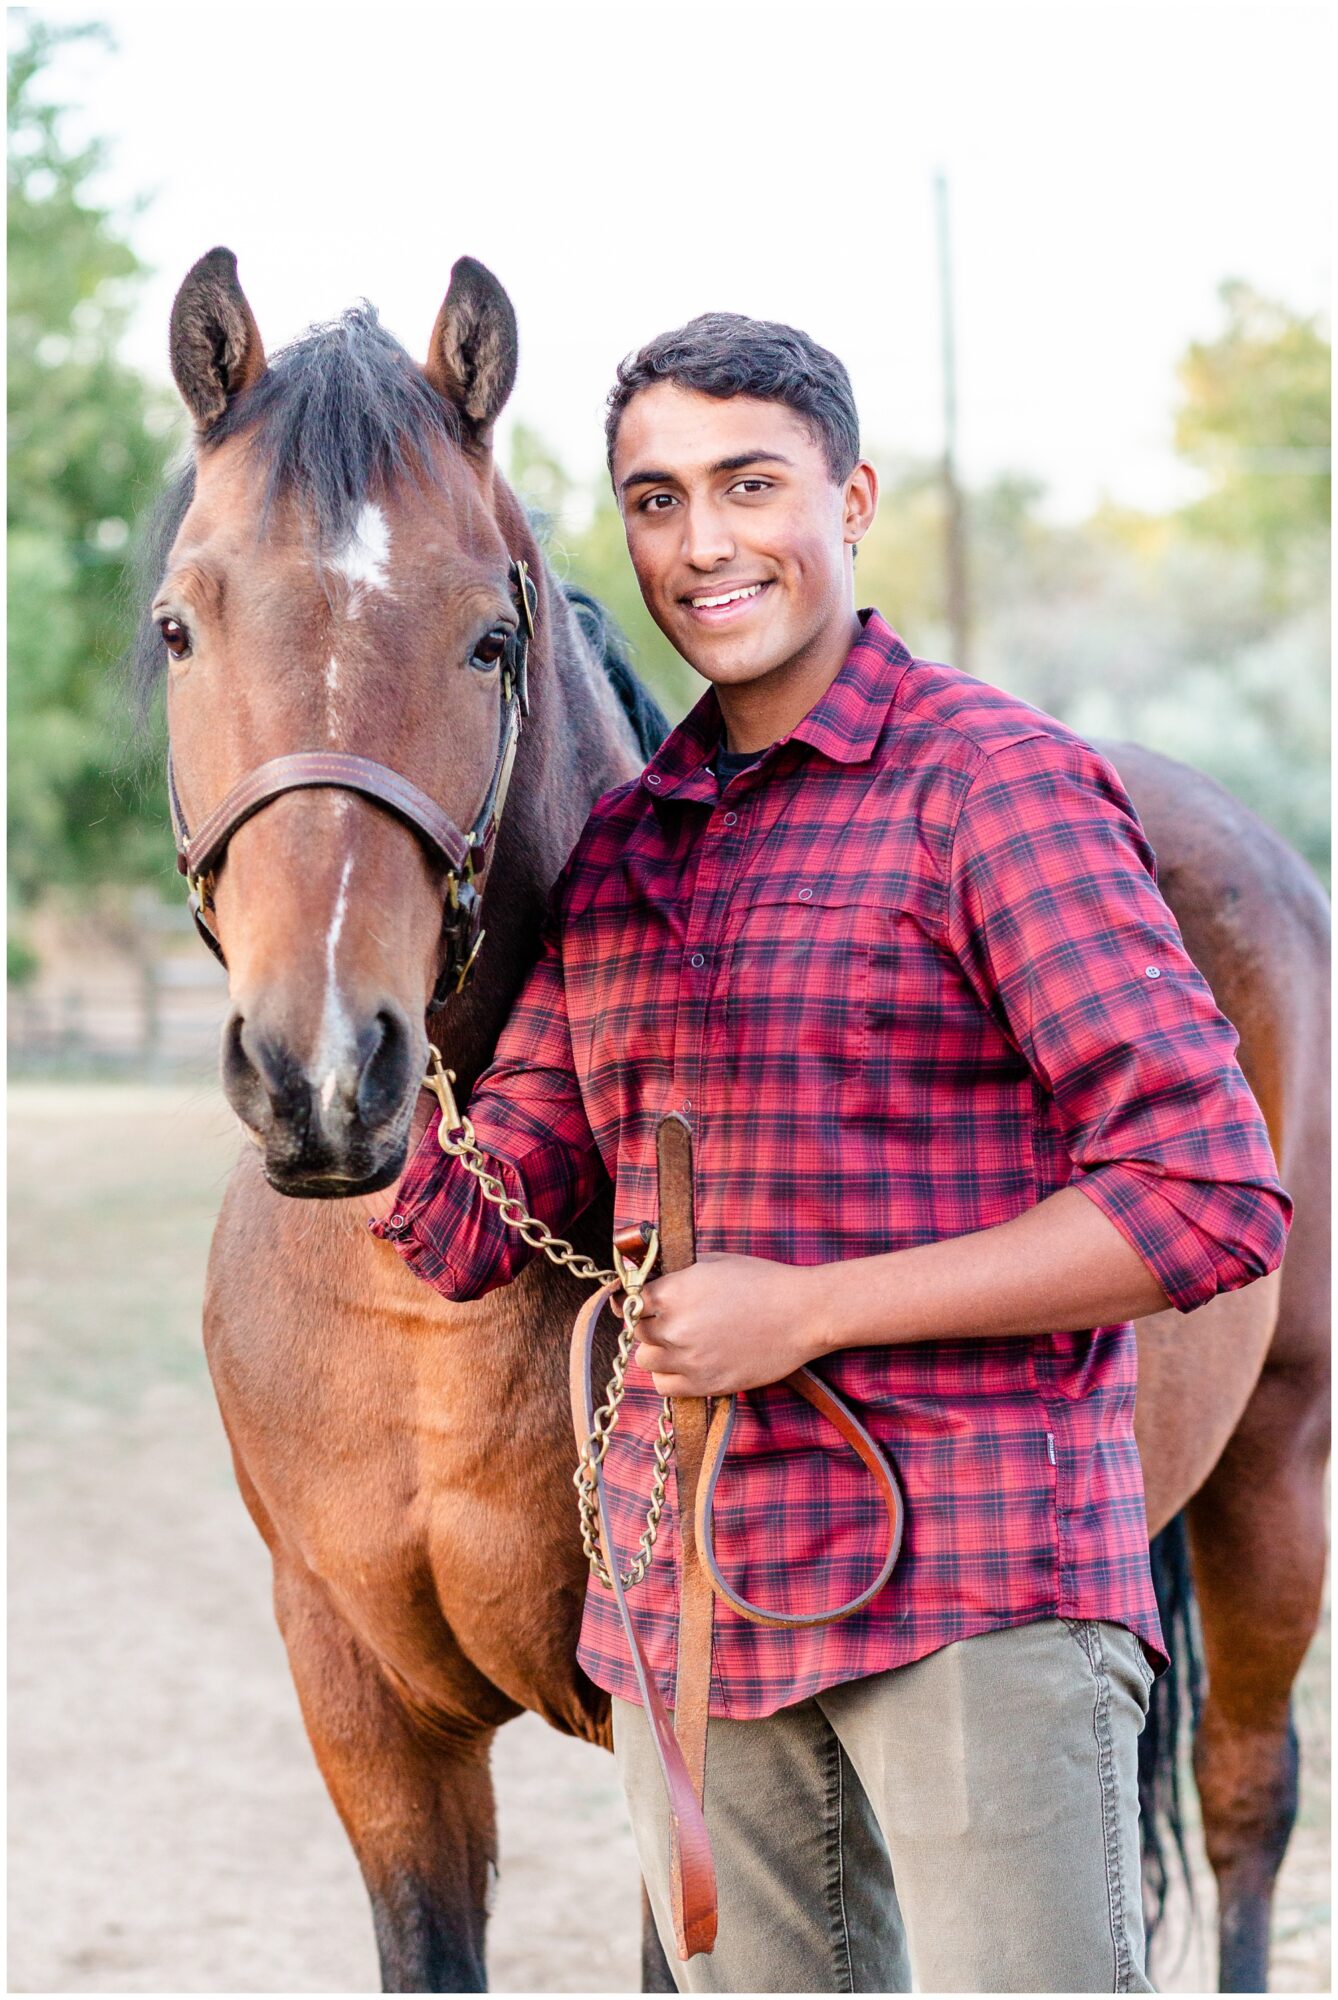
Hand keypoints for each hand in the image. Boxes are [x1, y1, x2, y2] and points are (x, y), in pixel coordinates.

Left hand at [632, 1253, 828, 1396]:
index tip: (644, 1303)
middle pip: (637, 1332)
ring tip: (678, 1343)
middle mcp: (675, 1327)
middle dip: (649, 1324)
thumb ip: (678, 1273)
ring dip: (657, 1351)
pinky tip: (685, 1363)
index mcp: (674, 1292)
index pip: (629, 1301)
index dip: (636, 1301)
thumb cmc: (762, 1281)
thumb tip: (654, 1278)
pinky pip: (663, 1386)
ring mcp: (688, 1359)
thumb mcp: (714, 1261)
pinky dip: (668, 1376)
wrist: (803, 1313)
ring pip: (645, 1360)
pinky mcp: (705, 1384)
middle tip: (669, 1321)